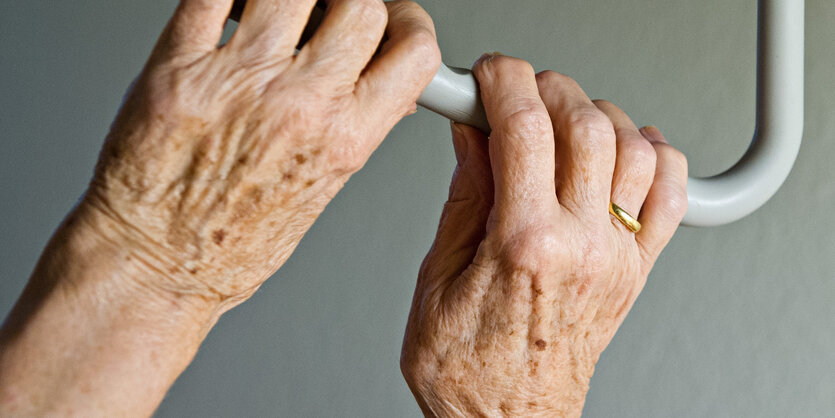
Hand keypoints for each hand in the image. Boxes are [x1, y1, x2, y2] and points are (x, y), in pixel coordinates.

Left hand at [81, 0, 439, 309]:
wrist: (154, 265)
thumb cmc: (229, 246)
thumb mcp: (322, 192)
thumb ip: (357, 130)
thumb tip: (386, 92)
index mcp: (343, 140)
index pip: (413, 52)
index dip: (412, 23)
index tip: (396, 21)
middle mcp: (298, 104)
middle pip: (361, 5)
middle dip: (352, 5)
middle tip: (331, 19)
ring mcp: (240, 81)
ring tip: (280, 15)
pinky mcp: (181, 66)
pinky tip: (234, 9)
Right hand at [400, 54, 687, 415]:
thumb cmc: (468, 371)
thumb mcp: (436, 278)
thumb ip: (464, 196)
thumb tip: (473, 135)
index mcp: (524, 247)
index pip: (524, 128)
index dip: (503, 83)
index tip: (488, 75)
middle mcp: (582, 248)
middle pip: (585, 124)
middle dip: (546, 88)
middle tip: (515, 94)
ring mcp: (617, 258)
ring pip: (634, 148)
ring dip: (597, 114)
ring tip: (559, 121)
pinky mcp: (636, 272)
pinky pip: (673, 195)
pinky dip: (656, 155)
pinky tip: (622, 149)